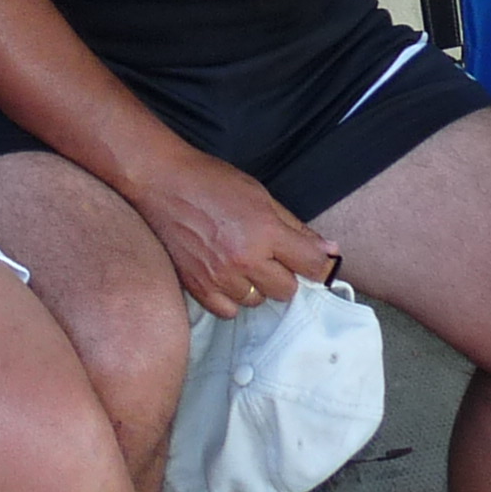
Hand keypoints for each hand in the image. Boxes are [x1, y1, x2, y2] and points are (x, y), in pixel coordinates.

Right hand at [121, 145, 339, 318]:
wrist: (161, 181)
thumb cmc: (211, 181)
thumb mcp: (260, 195)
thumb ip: (295, 226)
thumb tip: (330, 251)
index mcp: (265, 231)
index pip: (311, 265)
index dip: (319, 265)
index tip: (316, 264)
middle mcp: (244, 258)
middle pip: (287, 290)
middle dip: (283, 273)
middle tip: (268, 254)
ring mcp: (219, 276)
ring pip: (258, 301)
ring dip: (256, 285)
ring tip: (241, 261)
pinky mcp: (197, 286)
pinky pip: (228, 310)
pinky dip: (231, 297)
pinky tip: (226, 276)